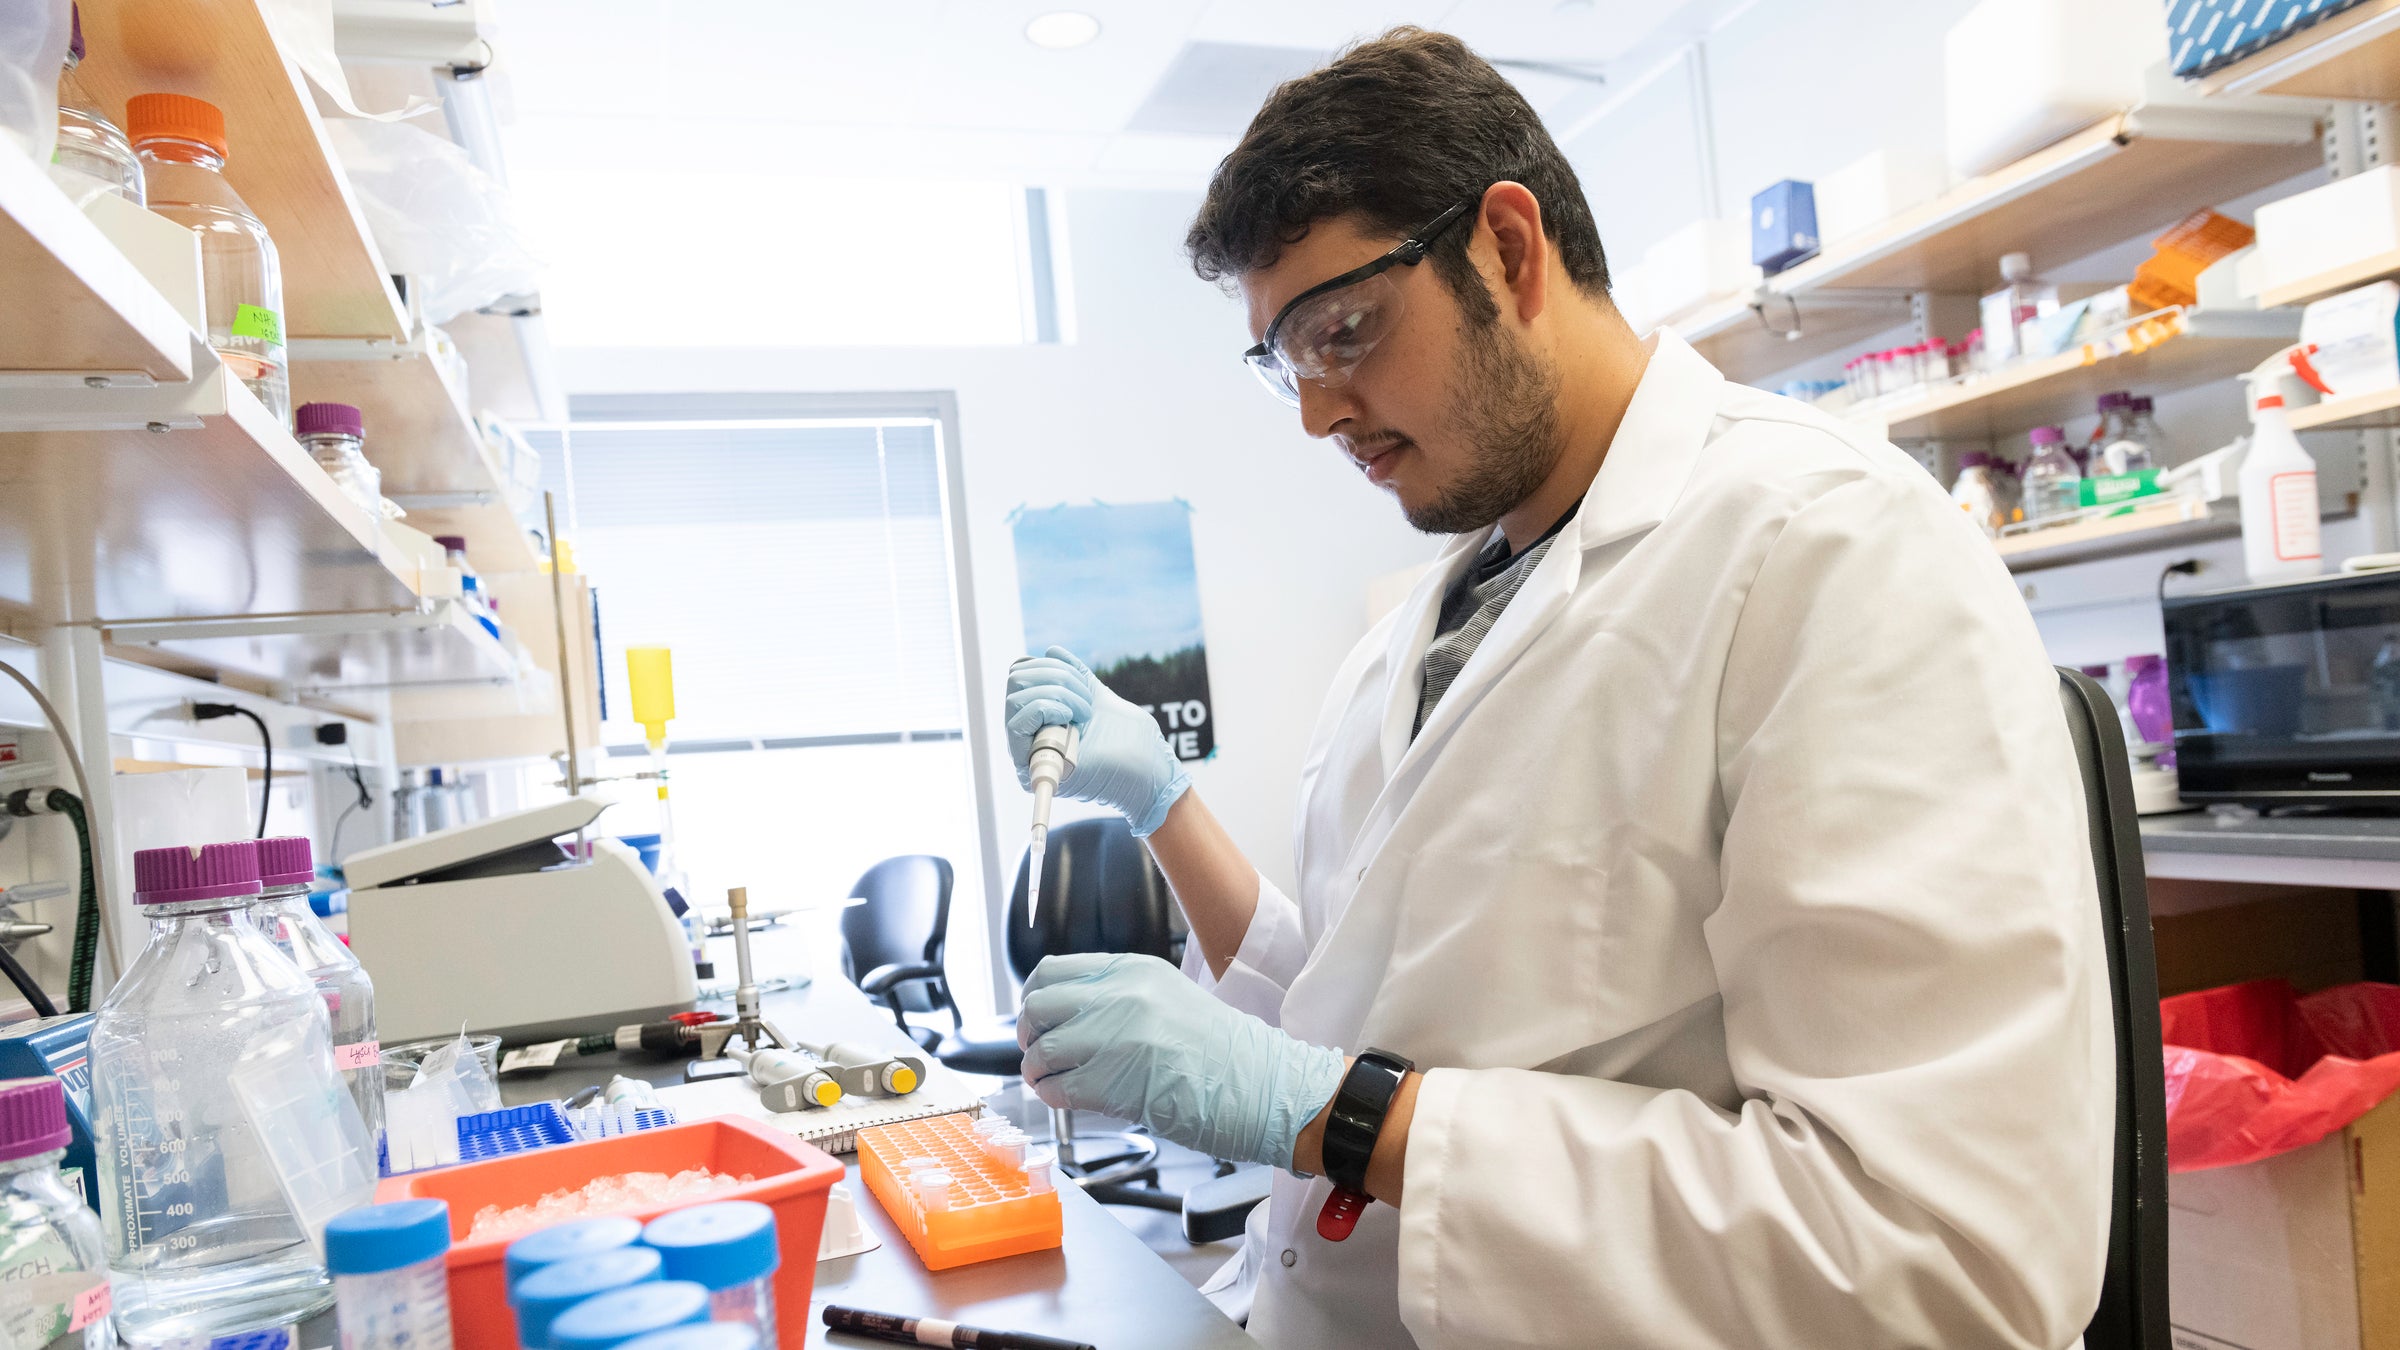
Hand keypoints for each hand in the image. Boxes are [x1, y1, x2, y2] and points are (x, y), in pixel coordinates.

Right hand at [1004, 646, 1190, 836]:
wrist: (1149, 771)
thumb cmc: (1132, 740)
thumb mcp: (1100, 697)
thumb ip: (1076, 676)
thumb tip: (1052, 651)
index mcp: (1044, 713)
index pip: (1021, 672)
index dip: (1049, 666)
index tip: (1083, 684)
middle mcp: (1030, 731)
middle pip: (1016, 680)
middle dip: (1057, 678)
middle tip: (1087, 703)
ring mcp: (1028, 750)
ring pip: (1015, 699)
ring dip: (1057, 695)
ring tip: (1084, 714)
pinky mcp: (1031, 767)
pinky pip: (1016, 725)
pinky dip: (1045, 710)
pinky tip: (1071, 723)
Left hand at [1017, 953, 1343, 1170]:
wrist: (1260, 1083)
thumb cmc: (1221, 1051)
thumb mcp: (1167, 997)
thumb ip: (1117, 997)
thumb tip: (1063, 1015)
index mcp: (1131, 970)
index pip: (1050, 971)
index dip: (1032, 998)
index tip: (1035, 1018)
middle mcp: (1119, 996)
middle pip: (1038, 1006)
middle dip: (1027, 1034)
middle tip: (1037, 1053)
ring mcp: (1115, 1037)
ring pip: (1042, 1049)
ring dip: (1037, 1072)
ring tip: (1051, 1082)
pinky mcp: (1113, 1081)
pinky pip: (1057, 1088)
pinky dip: (1052, 1097)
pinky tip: (1067, 1099)